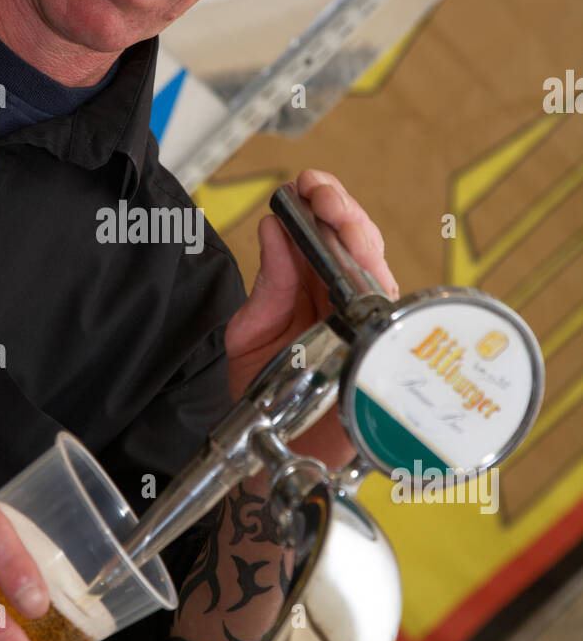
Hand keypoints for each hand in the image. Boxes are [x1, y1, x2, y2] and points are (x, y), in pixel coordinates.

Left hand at [224, 169, 398, 468]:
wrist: (273, 455)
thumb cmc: (266, 398)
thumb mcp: (251, 333)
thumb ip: (266, 286)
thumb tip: (271, 230)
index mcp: (313, 289)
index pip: (326, 235)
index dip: (321, 204)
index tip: (305, 184)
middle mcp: (346, 303)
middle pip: (359, 245)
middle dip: (342, 212)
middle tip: (322, 195)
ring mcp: (368, 328)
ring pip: (379, 272)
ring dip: (360, 239)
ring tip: (339, 219)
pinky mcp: (382, 358)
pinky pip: (391, 319)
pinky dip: (378, 289)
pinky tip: (363, 269)